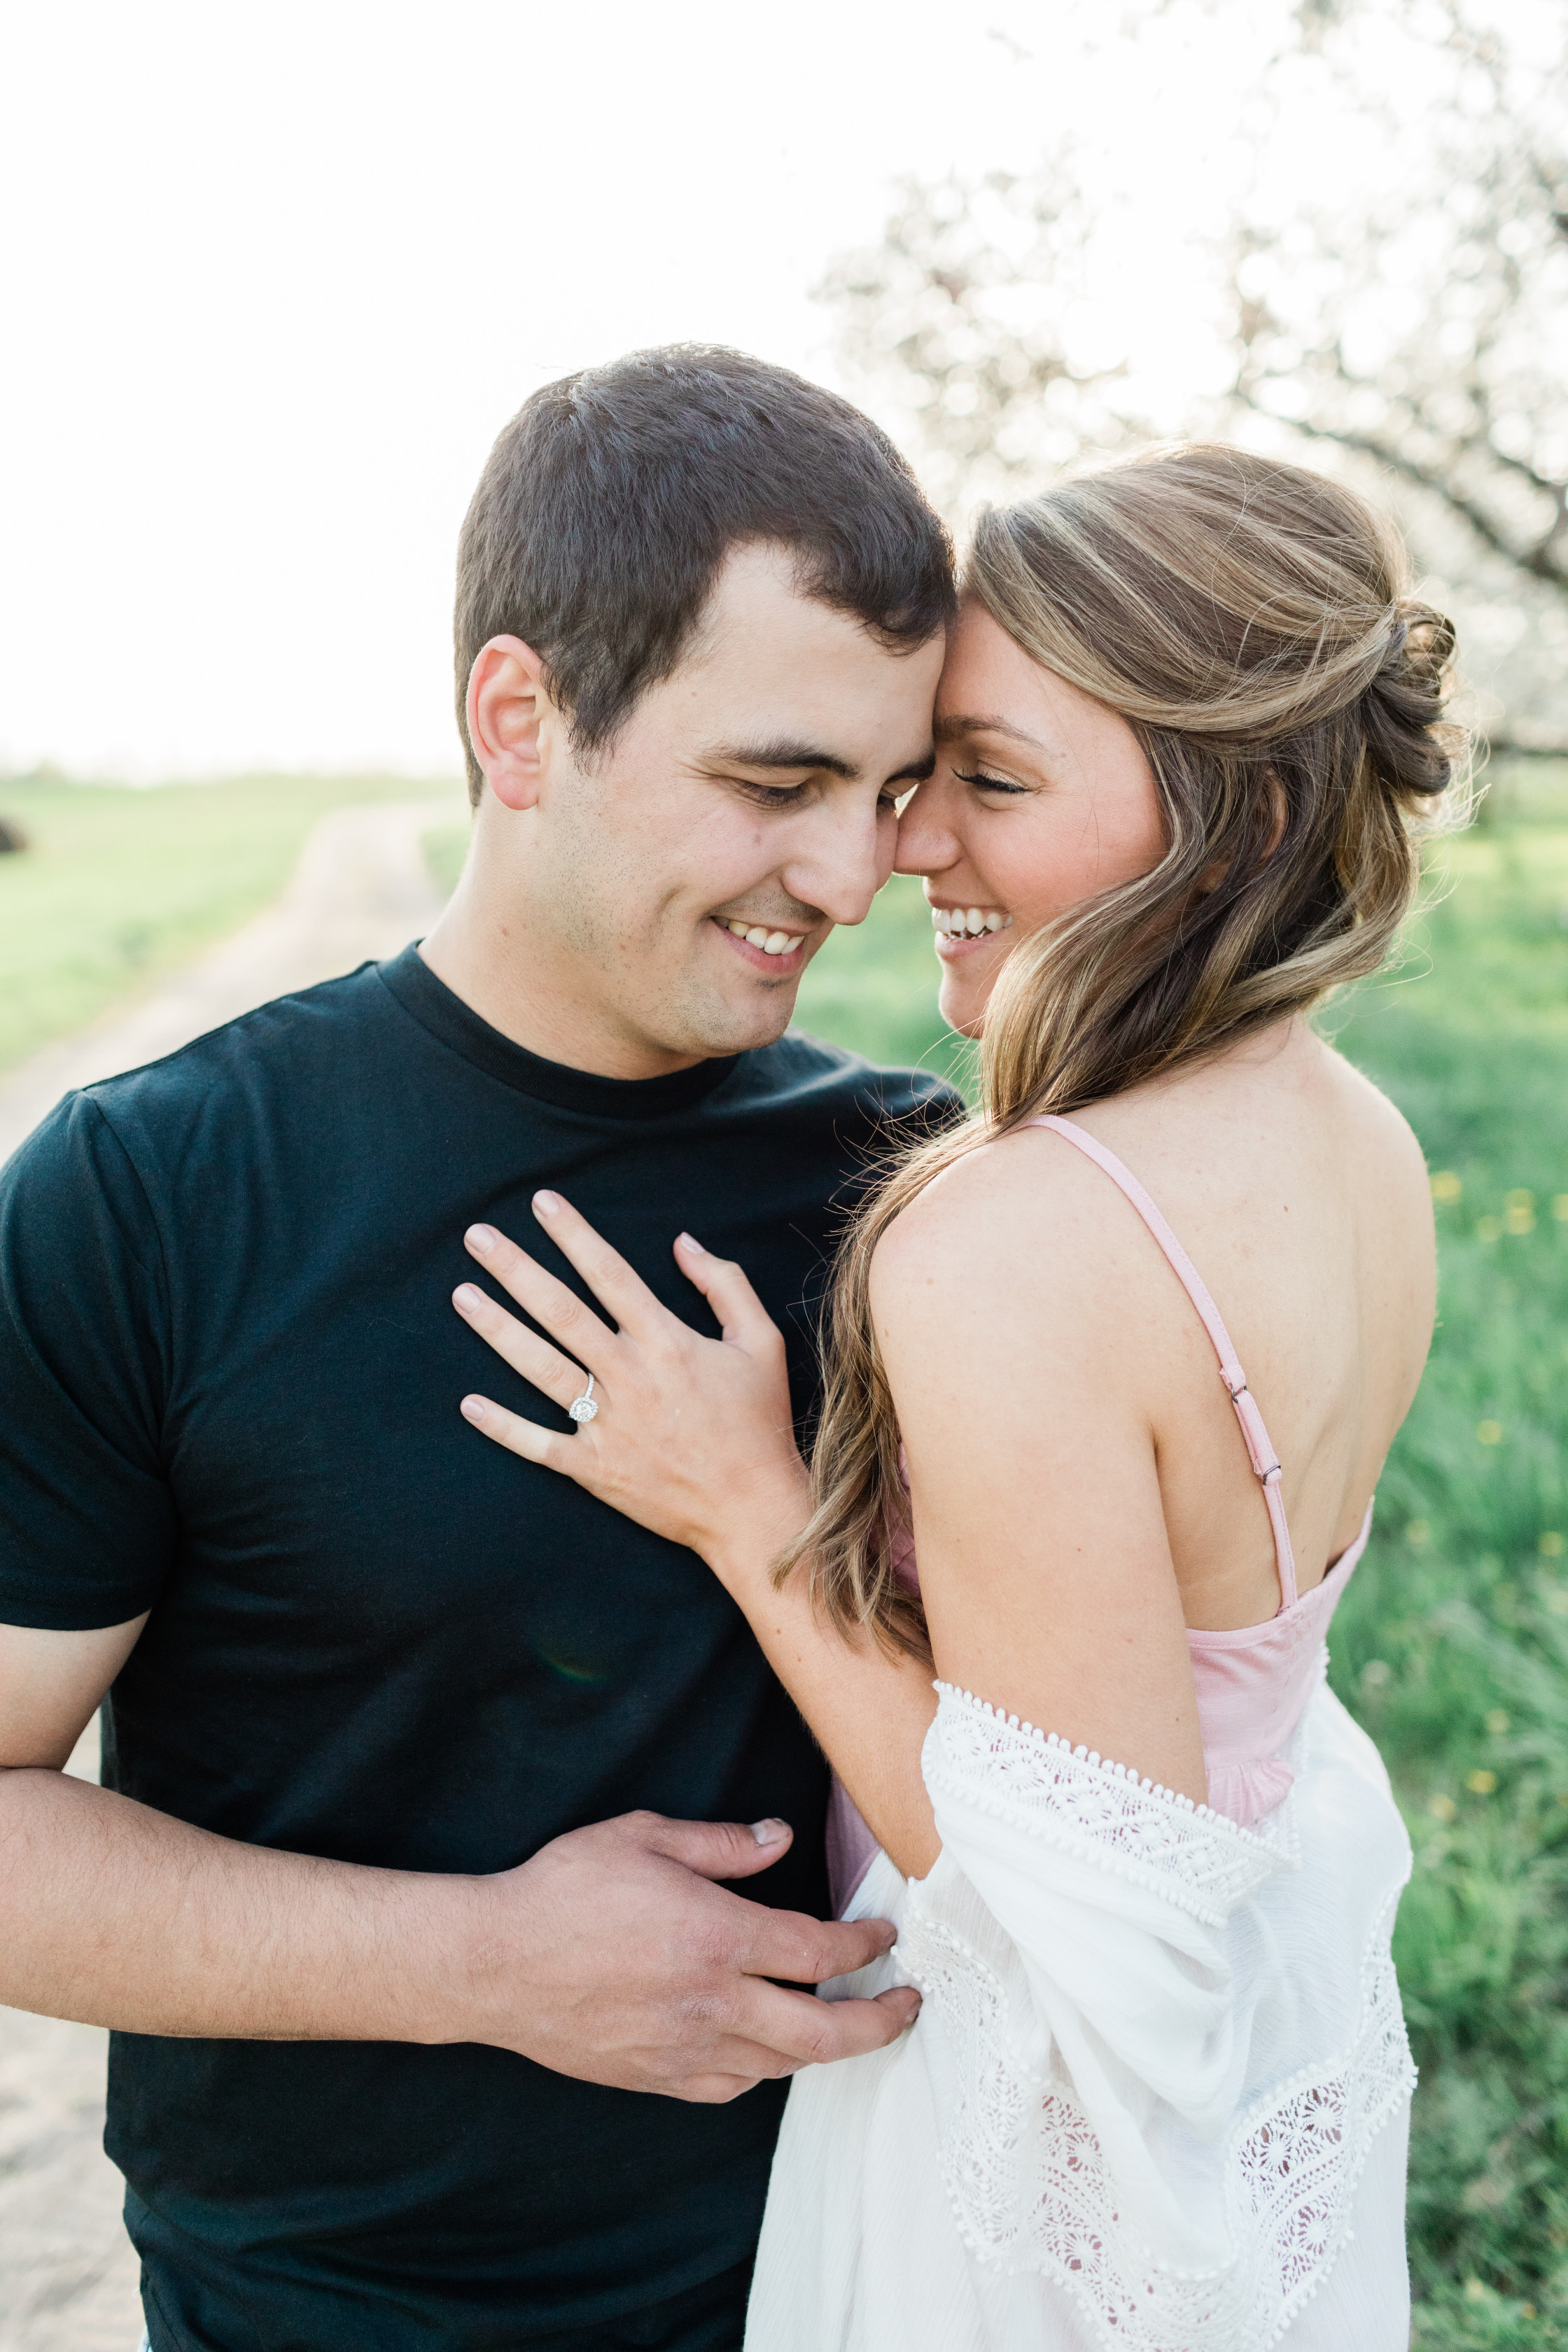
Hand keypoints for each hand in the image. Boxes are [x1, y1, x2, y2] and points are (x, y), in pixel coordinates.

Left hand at [452, 1195, 808, 1568]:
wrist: (753, 1509)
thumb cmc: (758, 1421)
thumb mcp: (762, 1342)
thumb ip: (725, 1285)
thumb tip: (684, 1243)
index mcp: (667, 1341)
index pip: (609, 1273)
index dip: (573, 1234)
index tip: (541, 1202)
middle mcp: (630, 1376)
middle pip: (561, 1312)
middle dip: (516, 1270)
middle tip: (477, 1237)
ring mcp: (607, 1424)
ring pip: (540, 1367)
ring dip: (498, 1330)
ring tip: (463, 1296)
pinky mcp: (594, 1469)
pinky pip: (538, 1444)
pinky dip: (502, 1426)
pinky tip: (468, 1403)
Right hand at [464, 1808, 917, 2099]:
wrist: (493, 1964)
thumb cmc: (563, 1890)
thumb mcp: (644, 1837)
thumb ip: (722, 1843)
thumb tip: (779, 1838)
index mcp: (716, 1936)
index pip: (819, 1951)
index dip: (864, 1945)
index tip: (885, 1936)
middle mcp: (711, 2003)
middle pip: (823, 2031)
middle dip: (880, 2021)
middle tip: (907, 2003)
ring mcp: (684, 2049)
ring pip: (782, 2065)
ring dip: (825, 2047)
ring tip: (847, 2024)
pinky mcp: (655, 2078)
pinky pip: (731, 2087)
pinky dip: (764, 2070)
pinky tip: (769, 2051)